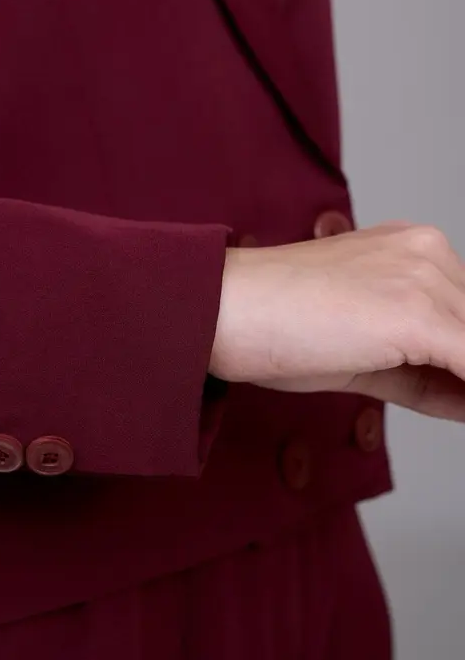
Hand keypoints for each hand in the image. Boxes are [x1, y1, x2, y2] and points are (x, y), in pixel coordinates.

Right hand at [209, 222, 464, 420]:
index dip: (462, 362)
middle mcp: (425, 251)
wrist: (220, 308)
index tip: (459, 395)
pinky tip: (462, 409)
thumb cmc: (267, 325)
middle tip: (458, 404)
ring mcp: (422, 278)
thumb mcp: (358, 351)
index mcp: (410, 250)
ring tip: (455, 406)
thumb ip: (420, 372)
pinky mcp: (415, 313)